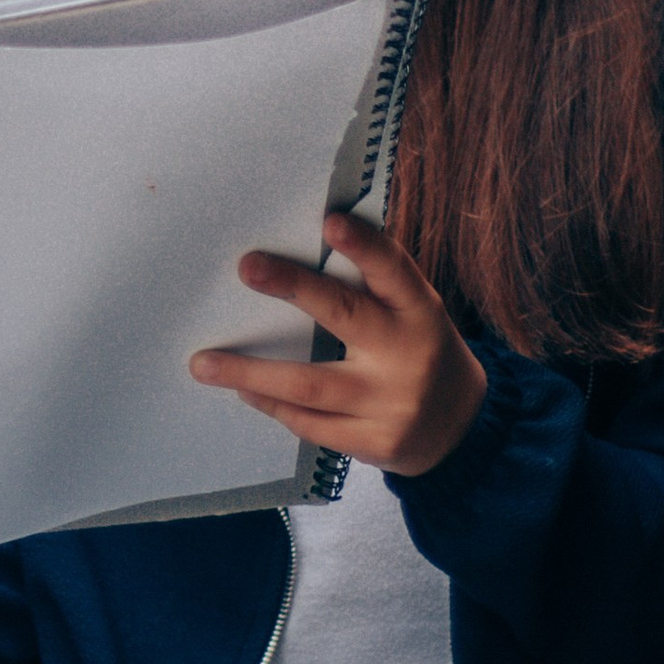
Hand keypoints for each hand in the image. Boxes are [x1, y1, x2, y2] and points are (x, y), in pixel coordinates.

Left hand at [189, 211, 487, 478]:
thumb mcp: (414, 315)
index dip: (365, 247)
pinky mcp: (374, 443)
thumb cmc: (419, 352)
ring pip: (310, 384)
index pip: (395, 272)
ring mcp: (390, 404)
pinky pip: (309, 422)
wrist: (461, 430)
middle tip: (247, 266)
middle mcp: (408, 355)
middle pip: (345, 316)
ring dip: (250, 372)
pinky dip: (272, 404)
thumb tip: (296, 256)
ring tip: (202, 363)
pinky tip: (242, 389)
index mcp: (421, 313)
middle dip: (294, 287)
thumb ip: (372, 290)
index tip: (330, 220)